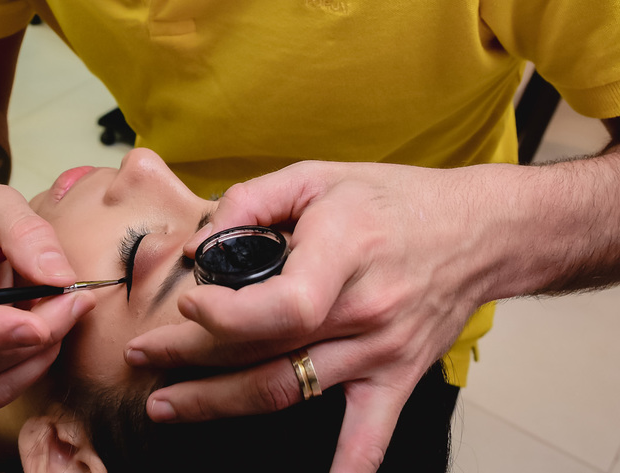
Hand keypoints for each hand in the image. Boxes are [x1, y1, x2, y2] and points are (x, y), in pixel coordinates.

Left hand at [125, 160, 497, 472]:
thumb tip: (199, 245)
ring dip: (220, 403)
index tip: (187, 307)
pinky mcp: (395, 377)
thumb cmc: (393, 200)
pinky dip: (344, 470)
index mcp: (342, 251)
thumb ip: (251, 201)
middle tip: (141, 357)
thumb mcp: (318, 177)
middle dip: (190, 358)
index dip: (228, 315)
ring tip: (166, 404)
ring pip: (289, 390)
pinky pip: (368, 437)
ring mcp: (379, 350)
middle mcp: (362, 309)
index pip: (284, 304)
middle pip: (267, 351)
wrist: (478, 232)